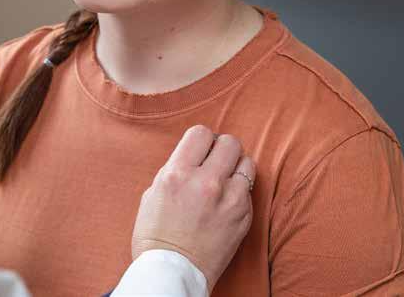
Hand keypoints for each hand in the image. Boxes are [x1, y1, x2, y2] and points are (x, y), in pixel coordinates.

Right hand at [131, 125, 254, 291]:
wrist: (173, 271)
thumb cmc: (156, 234)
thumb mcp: (154, 192)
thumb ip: (176, 169)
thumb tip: (195, 156)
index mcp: (177, 173)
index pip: (201, 133)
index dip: (202, 140)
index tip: (201, 149)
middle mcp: (205, 182)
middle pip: (230, 143)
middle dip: (222, 149)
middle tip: (216, 161)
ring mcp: (229, 199)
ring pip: (247, 162)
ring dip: (236, 167)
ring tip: (225, 180)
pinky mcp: (244, 216)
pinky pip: (249, 190)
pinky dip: (239, 191)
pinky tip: (226, 202)